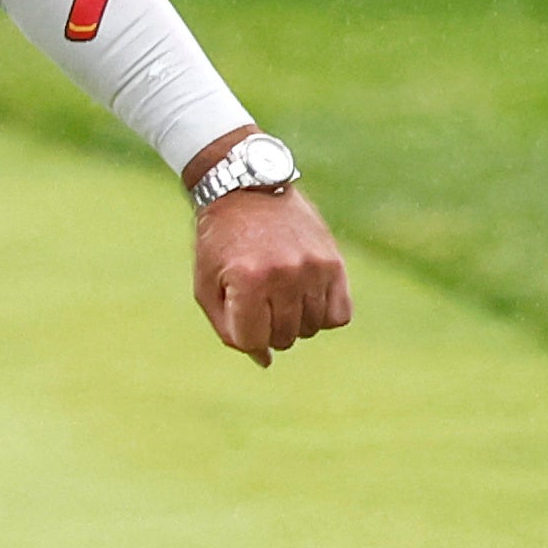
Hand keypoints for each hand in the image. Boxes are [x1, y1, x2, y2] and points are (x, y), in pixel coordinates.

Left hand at [189, 166, 353, 366]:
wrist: (246, 187)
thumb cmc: (220, 241)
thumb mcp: (207, 286)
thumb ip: (229, 330)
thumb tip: (264, 360)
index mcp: (248, 280)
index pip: (254, 341)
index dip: (245, 336)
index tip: (240, 315)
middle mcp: (284, 274)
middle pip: (284, 338)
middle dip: (268, 329)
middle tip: (259, 301)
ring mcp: (313, 267)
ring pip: (311, 328)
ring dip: (295, 322)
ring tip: (281, 294)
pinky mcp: (333, 261)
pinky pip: (340, 314)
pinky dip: (324, 315)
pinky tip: (307, 297)